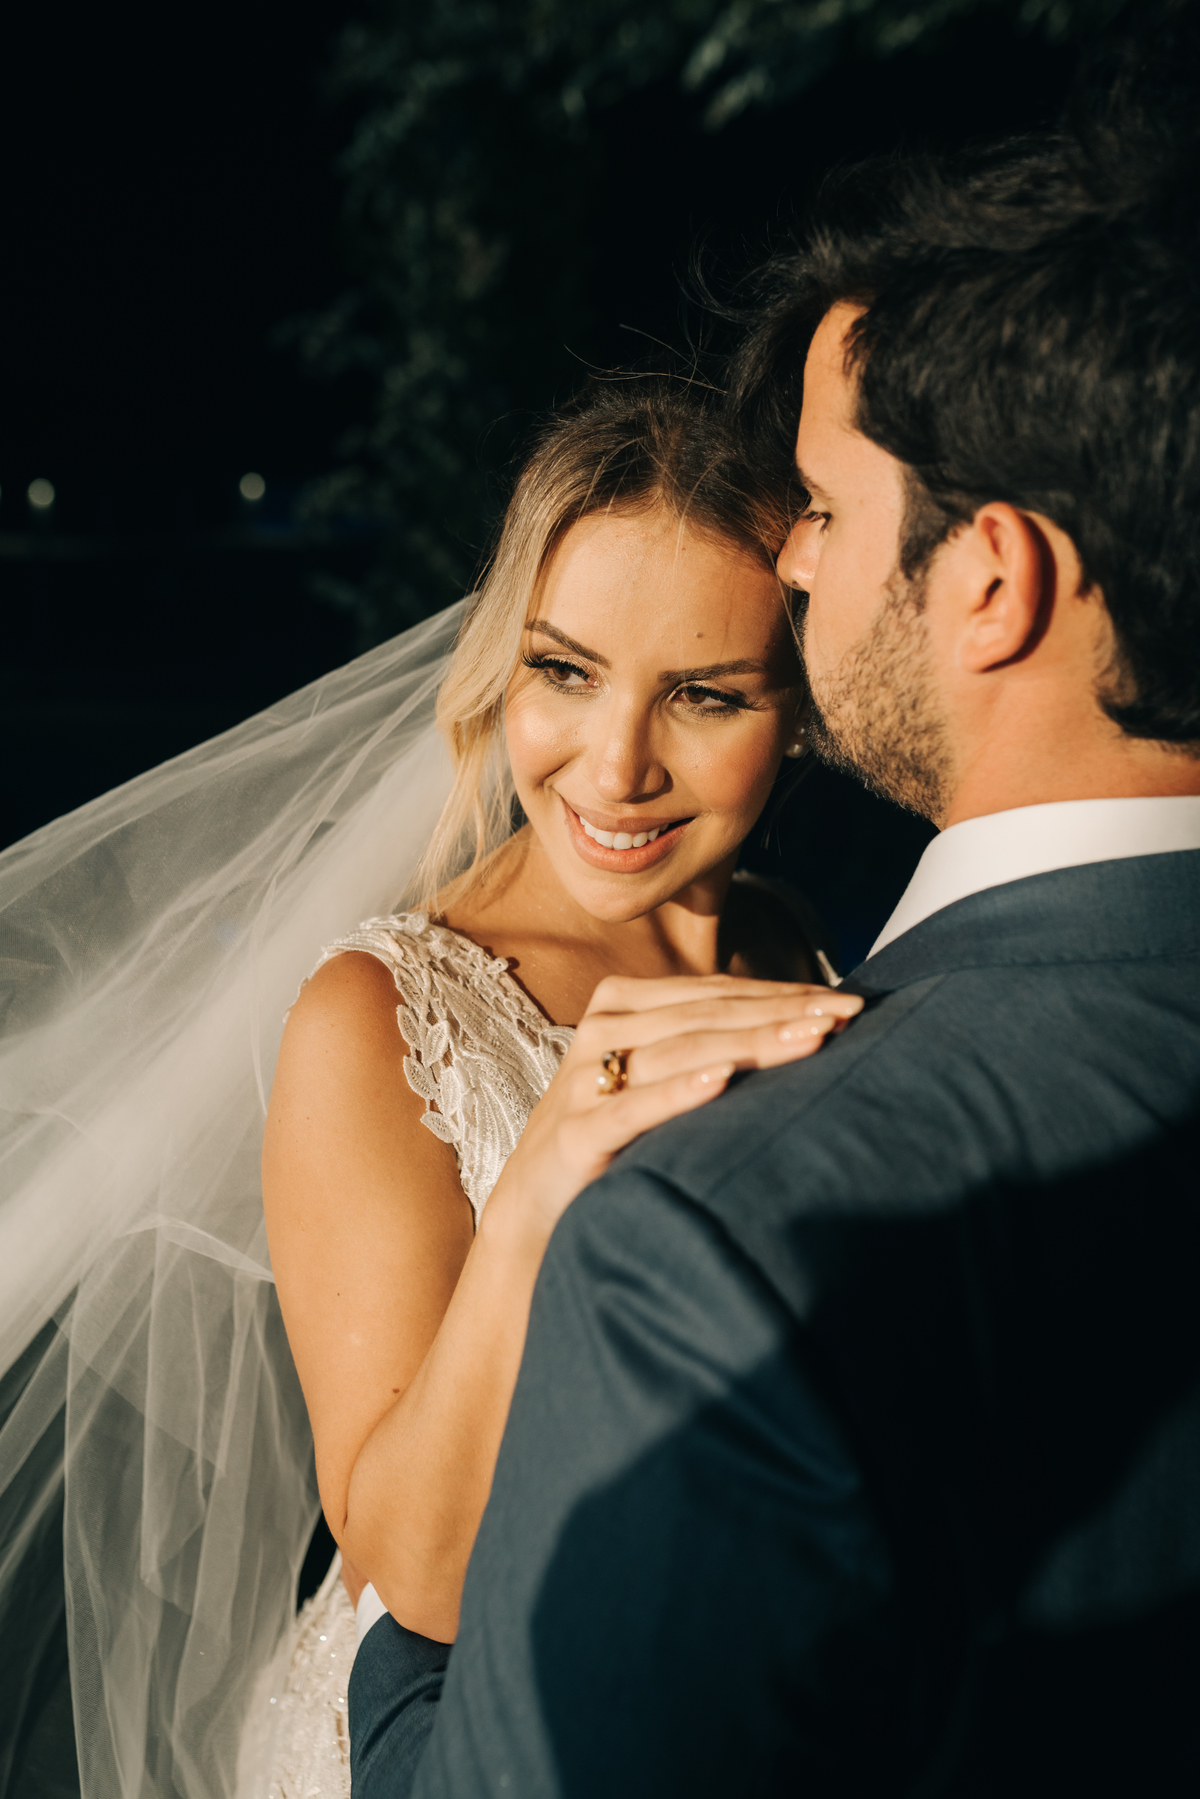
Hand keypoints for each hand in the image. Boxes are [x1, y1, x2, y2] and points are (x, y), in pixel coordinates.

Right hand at [485, 974, 861, 1242]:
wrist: (536, 1208)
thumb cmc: (618, 1139)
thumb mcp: (662, 1079)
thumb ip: (711, 1045)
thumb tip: (810, 1025)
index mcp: (624, 1004)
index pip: (719, 994)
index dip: (785, 994)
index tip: (850, 1002)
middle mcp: (602, 1030)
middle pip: (709, 1016)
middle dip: (783, 1014)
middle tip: (847, 1016)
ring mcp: (584, 1080)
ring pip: (683, 1050)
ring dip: (752, 1043)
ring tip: (811, 1039)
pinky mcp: (576, 1133)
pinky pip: (635, 1108)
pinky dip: (680, 1091)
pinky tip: (723, 1082)